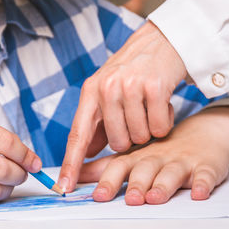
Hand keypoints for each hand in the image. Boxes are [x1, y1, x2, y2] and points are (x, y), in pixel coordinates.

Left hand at [56, 21, 187, 192]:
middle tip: (137, 115)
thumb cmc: (134, 70)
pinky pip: (160, 127)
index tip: (64, 187)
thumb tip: (86, 153)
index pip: (77, 134)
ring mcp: (130, 86)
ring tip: (149, 106)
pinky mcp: (155, 87)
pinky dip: (164, 121)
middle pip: (118, 143)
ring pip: (140, 137)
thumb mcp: (108, 90)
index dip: (71, 163)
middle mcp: (107, 88)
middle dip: (131, 138)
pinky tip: (162, 102)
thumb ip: (97, 122)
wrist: (163, 40)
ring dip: (149, 128)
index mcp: (91, 91)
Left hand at [80, 107, 228, 204]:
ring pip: (170, 170)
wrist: (206, 131)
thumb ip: (105, 163)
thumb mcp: (134, 150)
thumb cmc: (162, 146)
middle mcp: (155, 151)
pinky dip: (202, 184)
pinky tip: (197, 193)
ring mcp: (181, 156)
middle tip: (124, 197)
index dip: (90, 173)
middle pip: (141, 165)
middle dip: (133, 182)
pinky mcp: (206, 162)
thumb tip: (74, 175)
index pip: (110, 160)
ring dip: (162, 185)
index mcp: (135, 150)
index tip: (68, 187)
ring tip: (153, 198)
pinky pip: (205, 173)